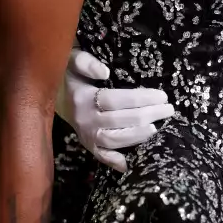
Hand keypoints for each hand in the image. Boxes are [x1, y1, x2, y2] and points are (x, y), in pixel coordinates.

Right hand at [55, 47, 174, 171]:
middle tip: (169, 109)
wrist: (53, 94)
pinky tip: (129, 164)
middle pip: (121, 120)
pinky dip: (115, 161)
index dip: (141, 98)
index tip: (162, 96)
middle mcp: (85, 119)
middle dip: (148, 115)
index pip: (116, 100)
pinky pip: (102, 156)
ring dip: (138, 136)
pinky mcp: (87, 144)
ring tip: (157, 128)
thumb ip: (86, 62)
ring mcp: (86, 135)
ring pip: (115, 140)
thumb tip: (104, 71)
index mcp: (83, 98)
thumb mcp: (74, 60)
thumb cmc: (71, 74)